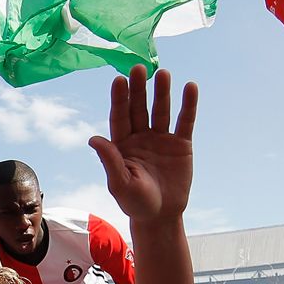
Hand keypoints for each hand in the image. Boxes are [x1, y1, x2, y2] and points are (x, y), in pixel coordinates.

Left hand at [89, 65, 195, 222]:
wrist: (161, 216)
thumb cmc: (135, 202)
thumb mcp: (120, 184)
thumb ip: (110, 161)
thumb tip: (93, 139)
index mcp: (122, 144)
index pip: (120, 116)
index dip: (119, 99)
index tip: (119, 79)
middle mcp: (140, 136)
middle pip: (139, 108)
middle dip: (139, 89)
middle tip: (139, 68)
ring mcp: (161, 139)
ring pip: (161, 110)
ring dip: (162, 92)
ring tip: (164, 73)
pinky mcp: (181, 144)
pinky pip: (184, 121)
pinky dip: (188, 105)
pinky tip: (189, 87)